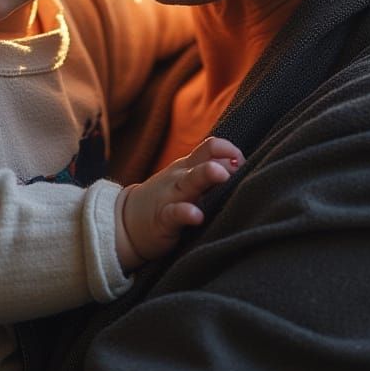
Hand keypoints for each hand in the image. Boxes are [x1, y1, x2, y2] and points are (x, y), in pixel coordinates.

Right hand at [115, 137, 243, 270]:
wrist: (126, 222)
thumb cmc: (167, 199)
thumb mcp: (187, 181)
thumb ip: (211, 173)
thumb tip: (241, 166)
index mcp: (189, 167)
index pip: (211, 147)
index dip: (230, 151)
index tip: (243, 165)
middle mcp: (181, 177)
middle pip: (202, 160)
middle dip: (222, 159)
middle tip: (239, 164)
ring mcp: (170, 196)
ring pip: (189, 182)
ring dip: (205, 175)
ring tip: (220, 174)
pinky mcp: (162, 219)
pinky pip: (174, 213)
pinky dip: (185, 213)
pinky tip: (197, 216)